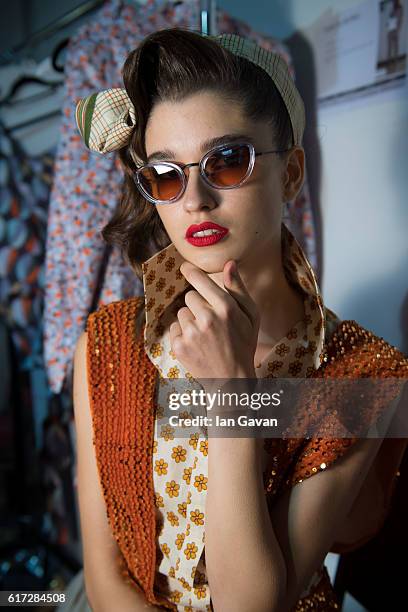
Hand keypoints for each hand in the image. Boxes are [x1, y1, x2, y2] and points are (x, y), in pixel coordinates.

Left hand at [169, 260, 259, 381]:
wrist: (232, 380)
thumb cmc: (243, 344)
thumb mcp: (251, 316)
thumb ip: (238, 289)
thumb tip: (229, 263)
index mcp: (226, 309)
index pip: (201, 282)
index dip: (192, 272)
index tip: (184, 267)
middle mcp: (207, 319)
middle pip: (190, 296)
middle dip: (199, 305)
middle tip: (212, 321)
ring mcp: (192, 334)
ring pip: (181, 313)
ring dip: (190, 320)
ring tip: (206, 336)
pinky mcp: (179, 346)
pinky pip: (174, 328)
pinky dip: (182, 334)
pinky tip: (197, 345)